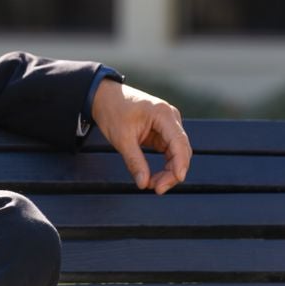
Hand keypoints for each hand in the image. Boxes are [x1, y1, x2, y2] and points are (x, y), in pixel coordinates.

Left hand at [92, 79, 191, 194]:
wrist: (103, 97)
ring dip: (168, 171)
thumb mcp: (121, 138)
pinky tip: (154, 177)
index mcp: (163, 114)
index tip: (177, 179)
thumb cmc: (112, 111)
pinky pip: (169, 152)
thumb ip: (134, 161)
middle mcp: (170, 118)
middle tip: (157, 189)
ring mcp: (168, 125)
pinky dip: (164, 166)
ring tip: (152, 185)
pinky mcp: (163, 132)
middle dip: (172, 172)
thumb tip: (143, 183)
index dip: (181, 162)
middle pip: (181, 150)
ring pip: (177, 154)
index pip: (179, 141)